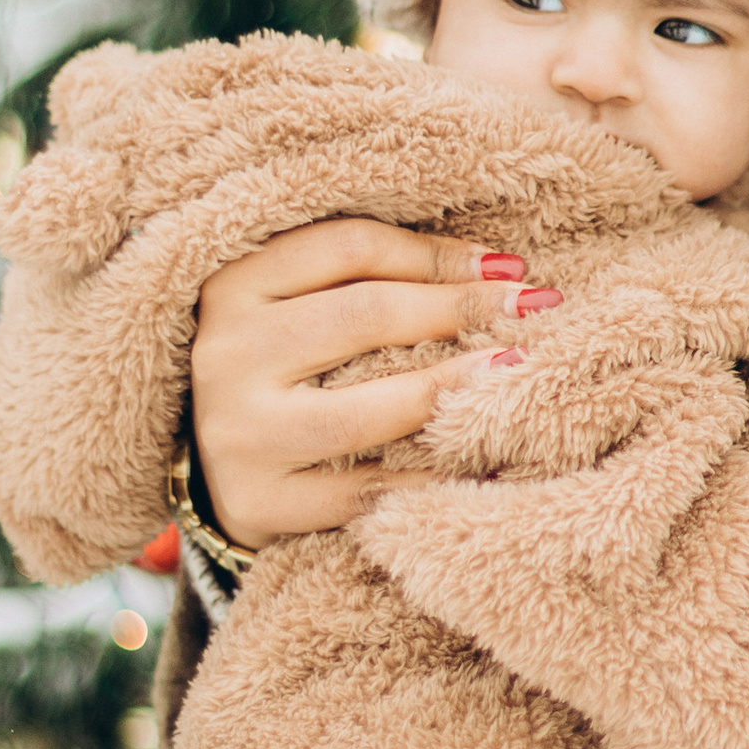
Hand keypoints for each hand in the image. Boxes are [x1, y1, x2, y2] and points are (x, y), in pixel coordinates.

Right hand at [189, 217, 554, 547]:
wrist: (212, 469)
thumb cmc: (280, 368)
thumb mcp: (300, 304)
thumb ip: (372, 276)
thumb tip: (501, 269)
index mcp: (234, 285)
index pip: (348, 248)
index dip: (437, 254)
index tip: (511, 267)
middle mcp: (228, 354)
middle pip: (361, 316)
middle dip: (458, 309)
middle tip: (535, 308)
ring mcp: (238, 433)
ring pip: (360, 411)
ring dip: (449, 391)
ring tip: (514, 372)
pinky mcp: (259, 500)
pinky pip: (362, 490)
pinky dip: (426, 475)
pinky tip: (480, 458)